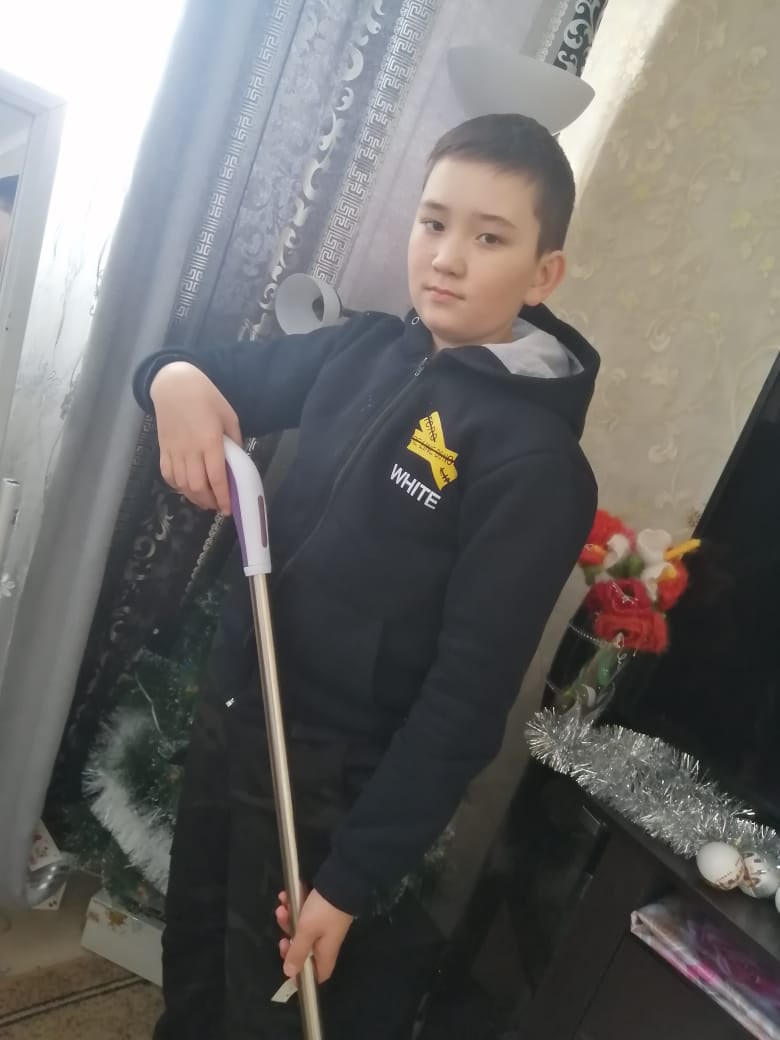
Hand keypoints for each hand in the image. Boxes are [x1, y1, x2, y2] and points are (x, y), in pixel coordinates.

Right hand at [150, 361, 241, 513]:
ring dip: (194, 497)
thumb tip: (236, 460)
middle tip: (218, 506)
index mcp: (210, 442)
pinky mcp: (163, 450)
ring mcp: (174, 451)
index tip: (228, 508)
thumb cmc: (206, 397)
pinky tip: (187, 487)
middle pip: (198, 486)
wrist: (174, 385)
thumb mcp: (229, 415)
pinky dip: (177, 486)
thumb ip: (234, 440)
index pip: (217, 477)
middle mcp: (191, 450)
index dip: (223, 497)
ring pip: (182, 485)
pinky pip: (168, 475)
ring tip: (205, 500)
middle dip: (209, 502)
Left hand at [275, 886, 353, 982]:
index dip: (302, 975)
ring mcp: (323, 925)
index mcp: (325, 952)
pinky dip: (294, 906)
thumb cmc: (323, 910)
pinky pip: (303, 913)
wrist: (340, 881)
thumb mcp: (307, 931)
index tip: (288, 965)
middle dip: (290, 941)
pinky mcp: (320, 910)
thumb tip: (289, 974)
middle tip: (282, 936)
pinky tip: (285, 896)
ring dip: (288, 919)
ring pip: (301, 929)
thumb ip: (297, 952)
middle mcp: (325, 941)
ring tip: (281, 907)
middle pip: (304, 951)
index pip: (317, 975)